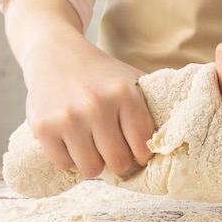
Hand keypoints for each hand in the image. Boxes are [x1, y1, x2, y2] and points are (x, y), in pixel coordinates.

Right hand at [23, 30, 153, 177]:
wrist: (54, 52)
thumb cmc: (100, 73)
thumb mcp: (131, 79)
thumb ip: (153, 104)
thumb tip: (178, 138)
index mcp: (125, 94)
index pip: (143, 147)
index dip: (141, 154)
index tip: (137, 152)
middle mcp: (97, 105)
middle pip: (118, 162)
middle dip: (118, 160)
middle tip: (113, 150)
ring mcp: (68, 117)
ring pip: (91, 169)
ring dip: (93, 162)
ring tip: (93, 146)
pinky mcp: (43, 127)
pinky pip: (64, 164)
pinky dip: (69, 158)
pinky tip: (72, 141)